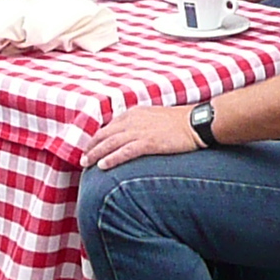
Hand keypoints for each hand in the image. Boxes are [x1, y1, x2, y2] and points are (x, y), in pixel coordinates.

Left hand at [86, 103, 203, 170]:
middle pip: (105, 134)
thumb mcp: (155, 118)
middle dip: (91, 146)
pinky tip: (102, 165)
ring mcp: (140, 131)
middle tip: (82, 159)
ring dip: (96, 153)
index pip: (109, 127)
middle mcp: (133, 120)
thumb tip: (131, 137)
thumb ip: (140, 125)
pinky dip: (112, 158)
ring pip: (110, 143)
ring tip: (86, 164)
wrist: (197, 123)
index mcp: (134, 113)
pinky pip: (125, 152)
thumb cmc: (180, 123)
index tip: (91, 148)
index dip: (98, 138)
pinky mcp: (148, 142)